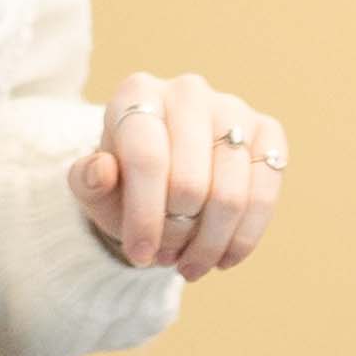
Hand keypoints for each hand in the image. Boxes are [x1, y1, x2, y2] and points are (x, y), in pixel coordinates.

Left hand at [67, 72, 285, 281]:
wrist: (161, 173)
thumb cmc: (122, 179)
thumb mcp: (94, 185)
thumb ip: (86, 179)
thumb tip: (101, 169)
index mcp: (138, 92)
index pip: (147, 159)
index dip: (145, 215)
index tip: (139, 255)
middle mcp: (188, 91)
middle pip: (191, 181)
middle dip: (176, 233)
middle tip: (162, 258)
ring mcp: (233, 109)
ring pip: (231, 195)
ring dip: (209, 244)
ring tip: (188, 264)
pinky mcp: (268, 132)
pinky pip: (265, 196)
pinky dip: (243, 238)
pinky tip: (221, 259)